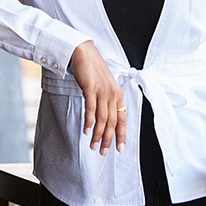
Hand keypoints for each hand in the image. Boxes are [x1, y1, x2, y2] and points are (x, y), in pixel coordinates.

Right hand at [69, 41, 125, 155]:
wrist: (83, 52)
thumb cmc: (92, 70)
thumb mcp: (104, 86)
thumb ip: (106, 100)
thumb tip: (105, 118)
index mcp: (118, 94)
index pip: (122, 119)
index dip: (121, 135)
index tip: (119, 148)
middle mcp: (112, 94)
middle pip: (112, 122)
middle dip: (108, 139)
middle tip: (103, 152)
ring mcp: (102, 91)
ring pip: (102, 118)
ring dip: (98, 134)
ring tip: (93, 145)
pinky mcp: (91, 88)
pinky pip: (91, 108)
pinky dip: (89, 122)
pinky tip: (87, 131)